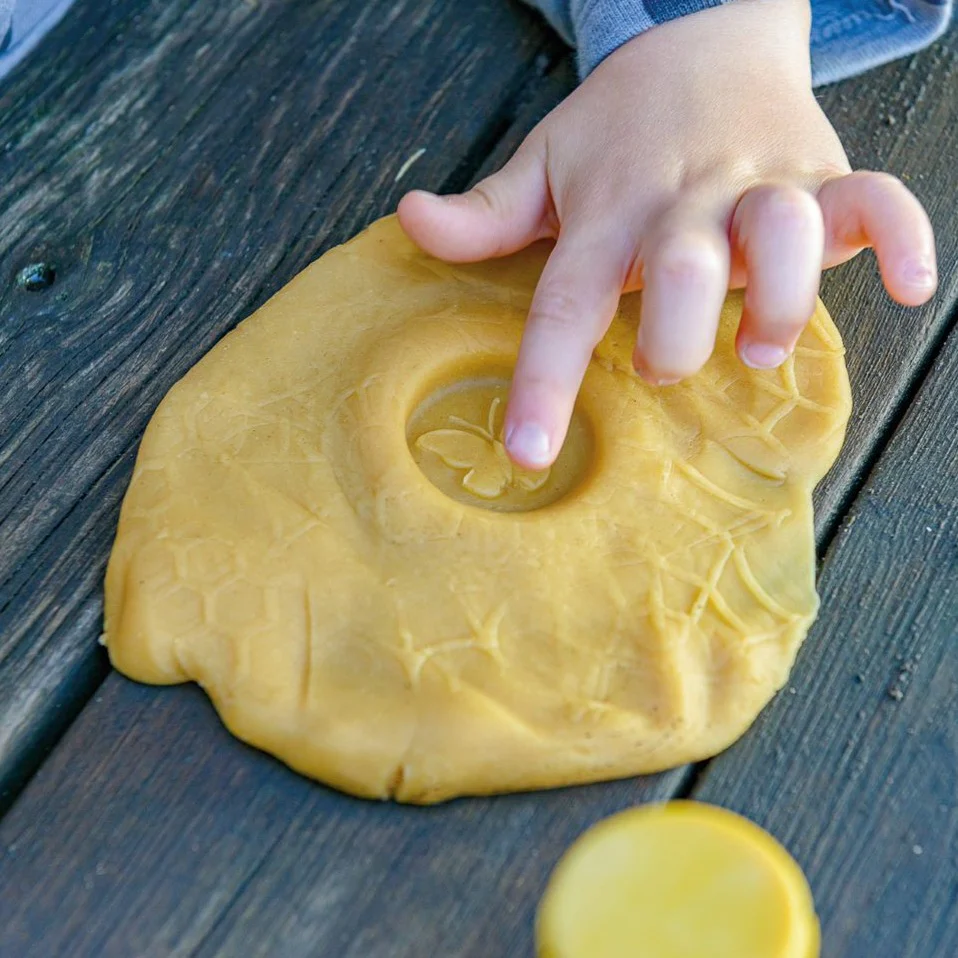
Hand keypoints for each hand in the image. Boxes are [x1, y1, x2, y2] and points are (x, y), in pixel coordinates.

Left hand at [398, 0, 936, 469]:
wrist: (704, 36)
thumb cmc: (619, 127)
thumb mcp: (543, 165)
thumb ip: (484, 213)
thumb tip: (409, 222)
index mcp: (608, 215)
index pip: (564, 305)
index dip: (543, 381)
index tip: (529, 453)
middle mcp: (682, 203)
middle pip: (682, 272)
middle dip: (676, 334)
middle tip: (665, 364)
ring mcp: (757, 186)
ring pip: (782, 234)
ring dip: (779, 299)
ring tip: (758, 345)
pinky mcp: (822, 174)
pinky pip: (875, 201)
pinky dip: (901, 236)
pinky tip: (912, 283)